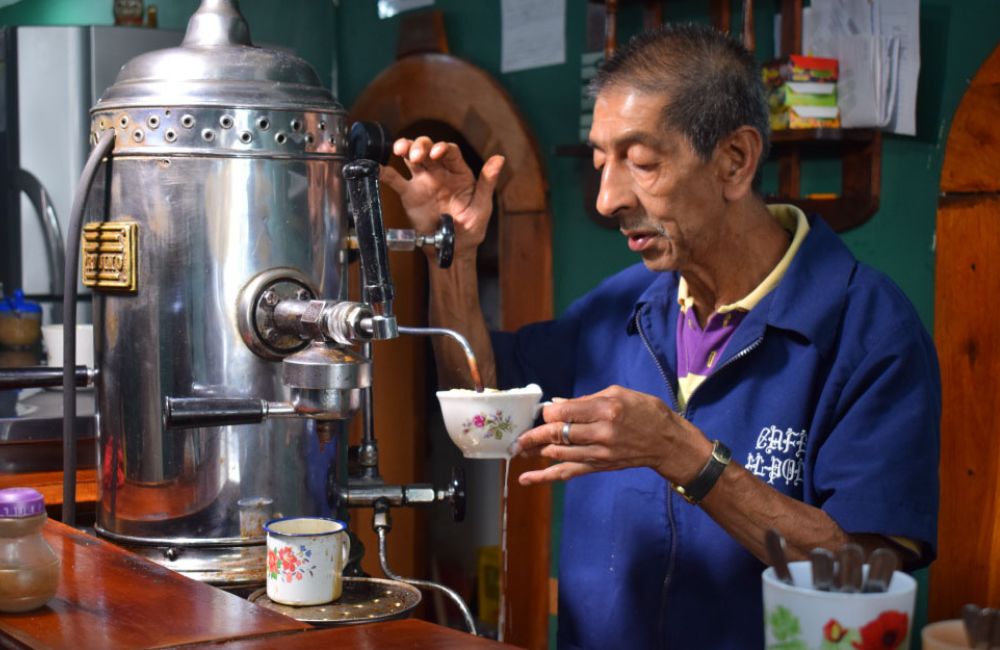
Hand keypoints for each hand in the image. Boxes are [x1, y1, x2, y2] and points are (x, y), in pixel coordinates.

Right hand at [380, 137, 504, 256]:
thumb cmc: (471, 228)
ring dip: (404, 149)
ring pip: (410, 158)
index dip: (441, 148)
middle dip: (421, 145)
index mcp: (458, 172)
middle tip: (416, 154)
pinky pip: (395, 179)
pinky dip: (385, 172)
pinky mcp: (409, 194)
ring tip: (399, 150)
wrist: (452, 249)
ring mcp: (423, 181)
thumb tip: (499, 159)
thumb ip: (487, 182)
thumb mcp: (482, 206)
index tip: (436, 153)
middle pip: (427, 149)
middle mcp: (440, 172)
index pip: (449, 152)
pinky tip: (377, 167)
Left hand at [512, 385, 712, 485]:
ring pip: (558, 453)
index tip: (542, 412)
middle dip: (533, 435)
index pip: (564, 412)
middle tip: (516, 437)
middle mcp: (601, 432)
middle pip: (557, 434)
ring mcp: (599, 452)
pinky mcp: (599, 466)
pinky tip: (526, 479)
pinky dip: (545, 476)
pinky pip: (568, 472)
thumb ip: (586, 399)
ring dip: (535, 452)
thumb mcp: (619, 393)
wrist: (668, 442)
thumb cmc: (645, 411)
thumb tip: (558, 405)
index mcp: (605, 409)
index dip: (548, 413)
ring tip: (517, 450)